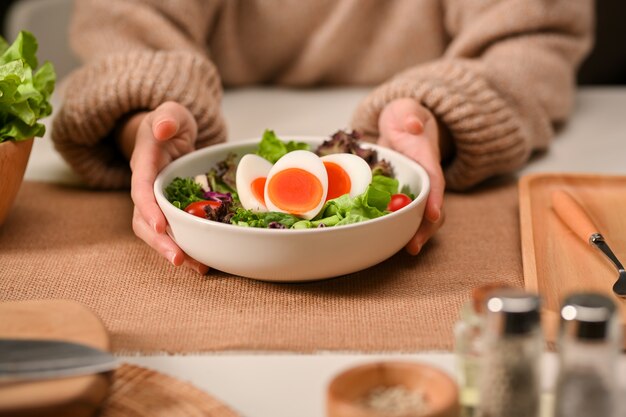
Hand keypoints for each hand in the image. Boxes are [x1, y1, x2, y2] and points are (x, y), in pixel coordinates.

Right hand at [117, 101, 208, 273]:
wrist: (171, 131)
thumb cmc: (171, 122)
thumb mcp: (171, 112)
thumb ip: (168, 117)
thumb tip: (164, 128)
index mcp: (144, 162)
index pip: (142, 188)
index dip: (148, 208)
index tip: (159, 226)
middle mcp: (147, 186)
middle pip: (144, 219)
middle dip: (159, 242)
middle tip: (178, 259)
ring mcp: (158, 200)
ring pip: (158, 232)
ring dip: (175, 251)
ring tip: (197, 268)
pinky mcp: (170, 209)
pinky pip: (175, 231)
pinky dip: (188, 247)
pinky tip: (204, 262)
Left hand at [378, 98, 445, 254]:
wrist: (403, 123)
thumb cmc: (406, 116)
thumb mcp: (408, 108)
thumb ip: (411, 114)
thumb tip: (413, 125)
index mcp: (427, 158)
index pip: (434, 180)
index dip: (435, 198)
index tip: (433, 214)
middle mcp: (424, 178)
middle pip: (431, 206)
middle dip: (426, 228)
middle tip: (413, 245)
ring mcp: (413, 189)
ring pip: (418, 215)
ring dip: (413, 233)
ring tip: (405, 250)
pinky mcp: (399, 195)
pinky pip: (400, 214)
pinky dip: (395, 227)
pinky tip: (384, 240)